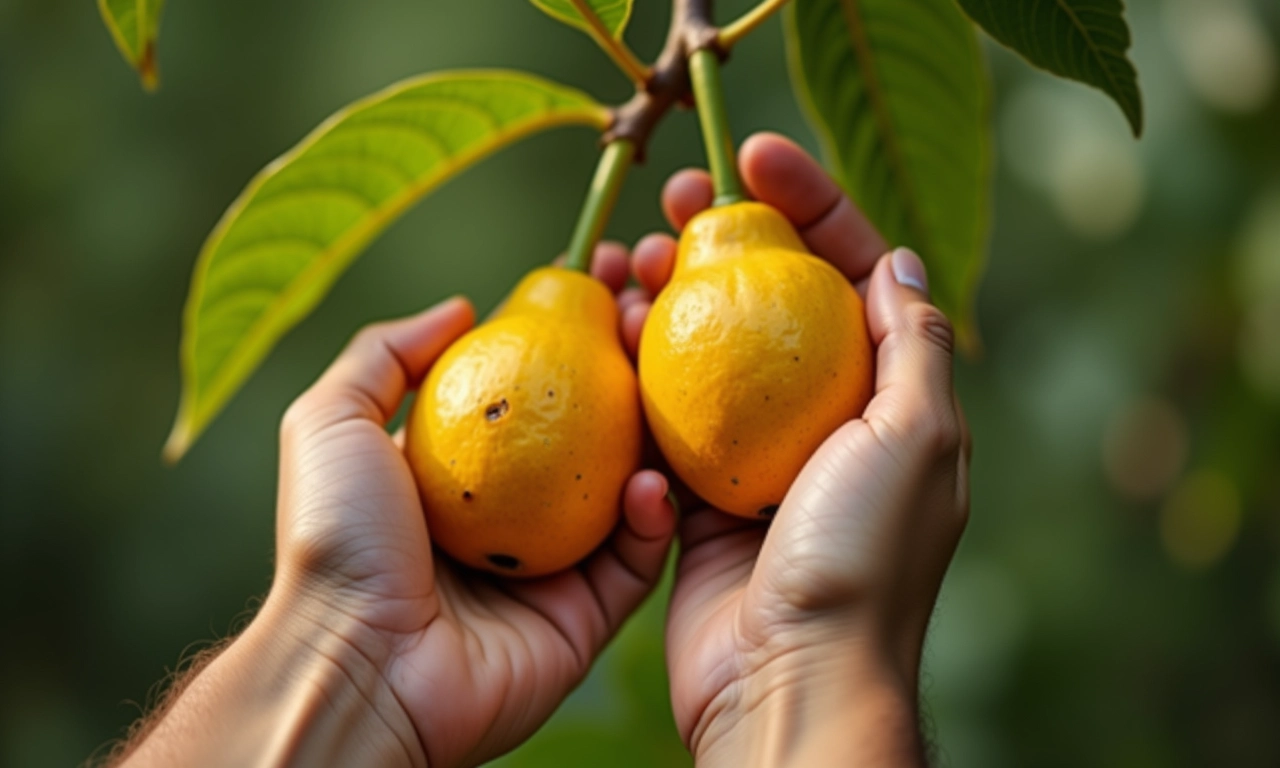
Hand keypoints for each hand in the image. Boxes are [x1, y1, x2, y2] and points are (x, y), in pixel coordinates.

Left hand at [122, 248, 675, 767]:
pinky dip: (653, 517)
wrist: (357, 663)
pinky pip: (638, 560)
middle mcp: (511, 513)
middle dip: (626, 370)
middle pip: (588, 429)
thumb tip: (461, 307)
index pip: (528, 385)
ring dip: (654, 433)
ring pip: (626, 490)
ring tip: (661, 385)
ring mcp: (552, 566)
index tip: (601, 281)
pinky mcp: (586, 617)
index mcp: (459, 471)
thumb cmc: (338, 539)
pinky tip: (652, 479)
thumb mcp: (330, 421)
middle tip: (646, 320)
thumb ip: (383, 354)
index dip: (564, 331)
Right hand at [624, 134, 970, 765]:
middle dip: (728, 236)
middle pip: (775, 299)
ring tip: (626, 257)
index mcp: (890, 399)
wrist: (788, 684)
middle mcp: (828, 420)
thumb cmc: (861, 561)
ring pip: (710, 350)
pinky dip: (639, 369)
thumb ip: (914, 347)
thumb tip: (898, 261)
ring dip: (671, 296)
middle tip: (673, 196)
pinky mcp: (700, 498)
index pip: (856, 270)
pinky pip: (665, 415)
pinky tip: (610, 331)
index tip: (751, 155)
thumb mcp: (916, 441)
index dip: (811, 202)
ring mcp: (760, 458)